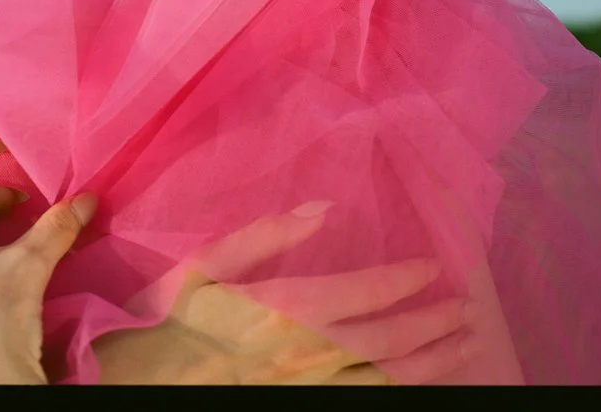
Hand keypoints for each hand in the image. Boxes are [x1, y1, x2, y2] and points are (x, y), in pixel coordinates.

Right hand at [94, 207, 470, 385]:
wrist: (133, 385)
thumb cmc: (164, 319)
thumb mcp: (200, 265)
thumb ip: (262, 235)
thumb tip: (321, 209)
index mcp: (278, 311)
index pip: (360, 296)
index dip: (401, 282)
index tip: (432, 268)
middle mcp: (300, 357)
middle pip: (383, 343)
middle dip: (431, 326)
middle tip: (467, 310)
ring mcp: (302, 391)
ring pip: (381, 381)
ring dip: (428, 365)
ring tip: (462, 348)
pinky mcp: (296, 408)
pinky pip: (359, 403)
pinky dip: (394, 392)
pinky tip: (415, 383)